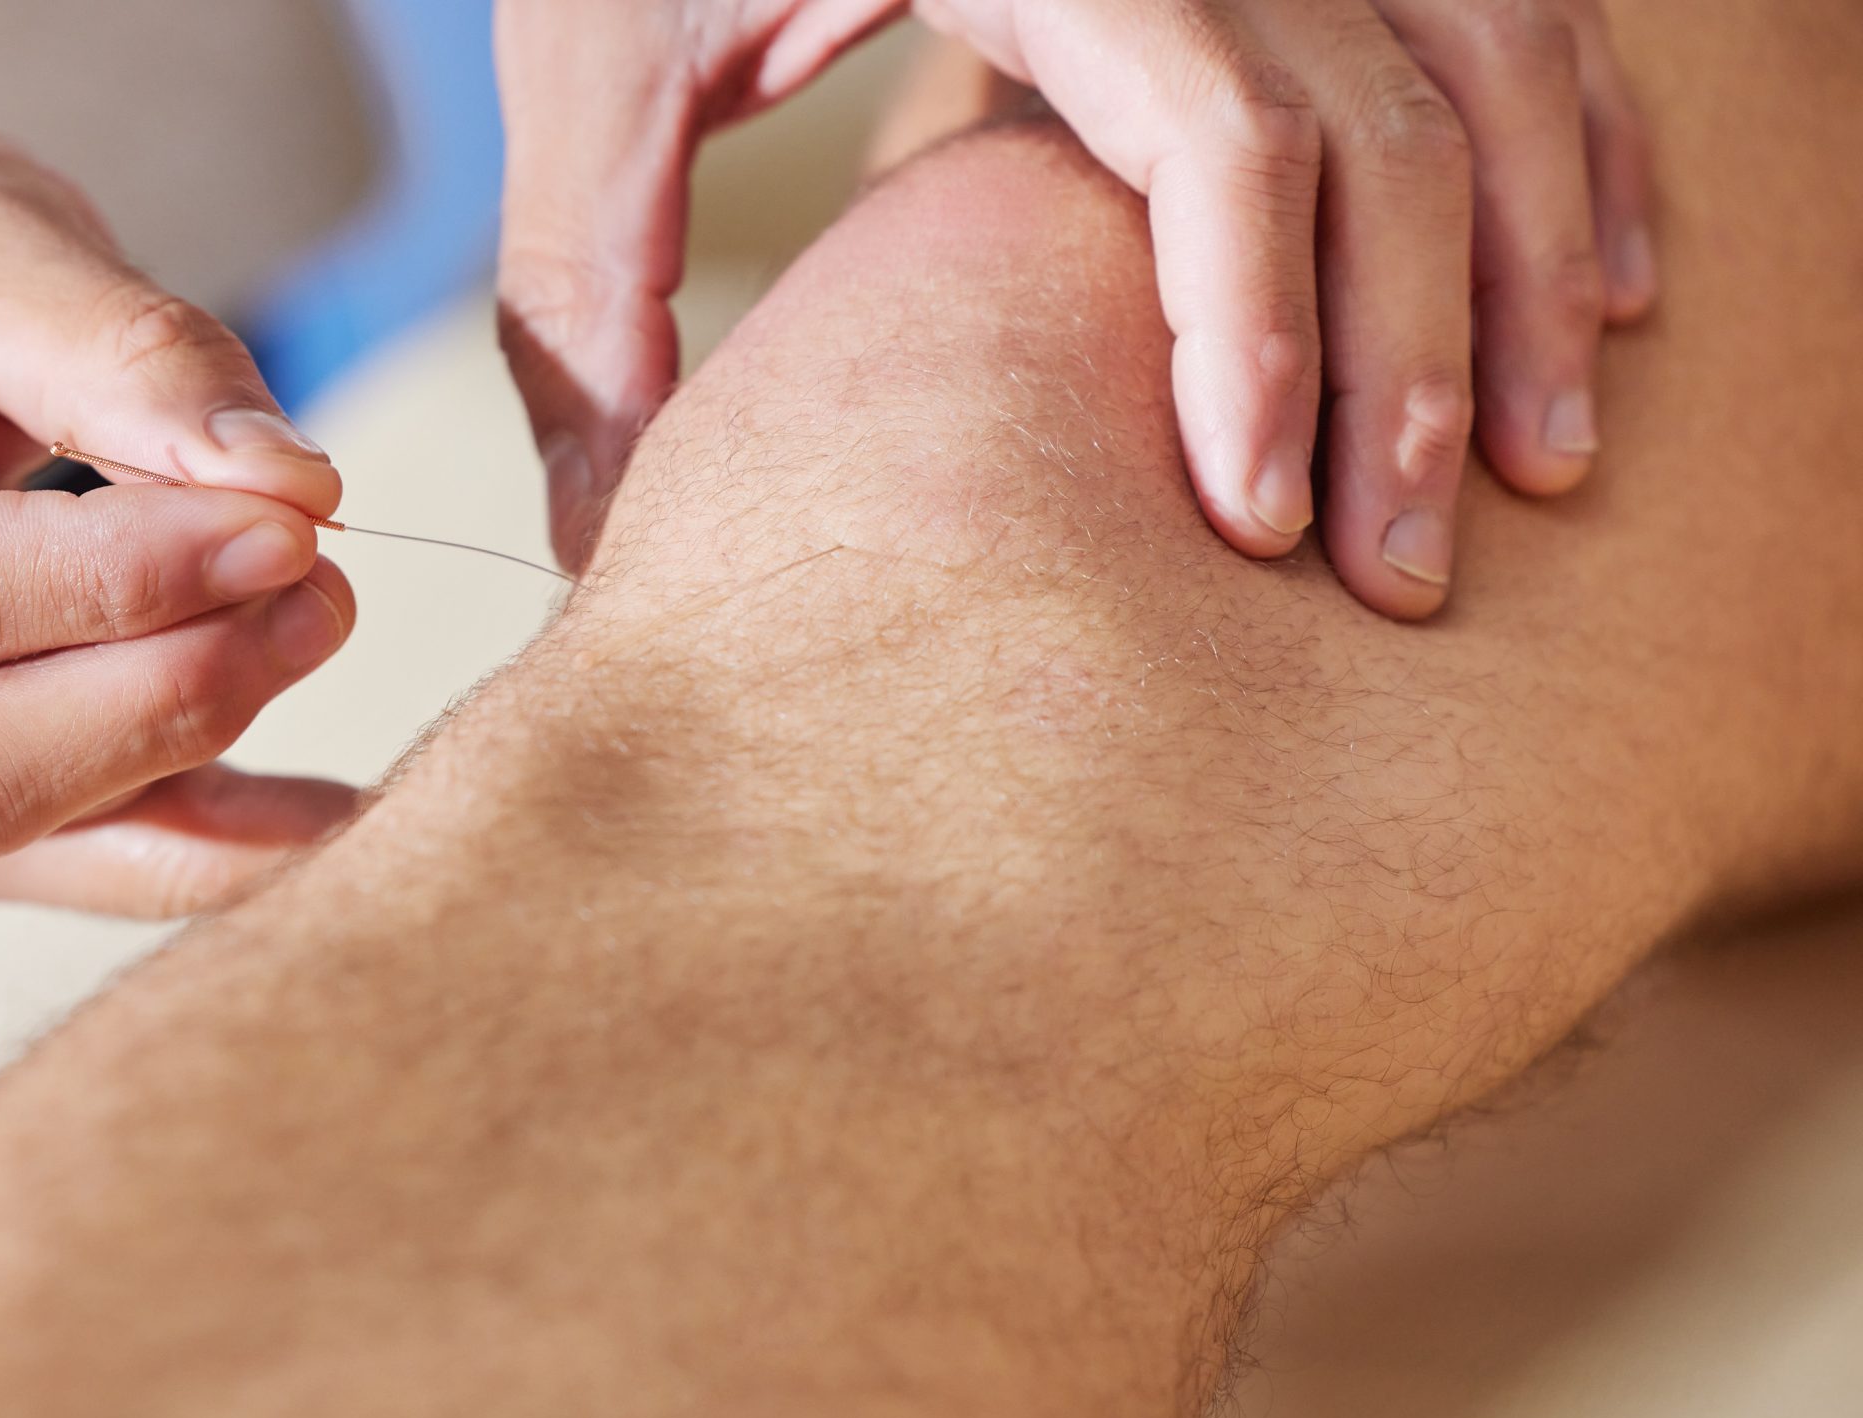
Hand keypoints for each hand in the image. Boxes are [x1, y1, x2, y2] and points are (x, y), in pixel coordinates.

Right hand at [0, 123, 358, 912]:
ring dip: (188, 762)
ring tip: (310, 636)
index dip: (118, 583)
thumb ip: (120, 347)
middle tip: (321, 592)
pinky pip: (30, 876)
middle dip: (169, 693)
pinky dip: (183, 848)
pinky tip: (308, 811)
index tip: (288, 526)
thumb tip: (289, 486)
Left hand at [494, 0, 1655, 614]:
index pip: (1222, 127)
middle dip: (1419, 357)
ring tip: (1548, 458)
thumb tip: (593, 543)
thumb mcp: (592, 68)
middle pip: (1390, 114)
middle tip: (1406, 576)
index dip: (1263, 334)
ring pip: (1495, 51)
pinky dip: (1575, 139)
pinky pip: (1508, 5)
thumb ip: (593, 293)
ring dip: (1538, 258)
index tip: (1253, 527)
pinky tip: (1610, 281)